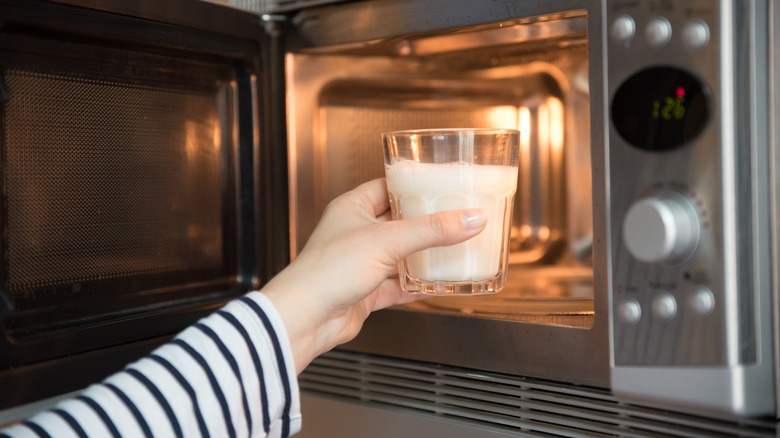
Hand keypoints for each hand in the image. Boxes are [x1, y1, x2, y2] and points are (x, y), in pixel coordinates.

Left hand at [261, 178, 487, 372]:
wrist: (305, 318)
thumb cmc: (326, 271)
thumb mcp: (387, 240)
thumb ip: (431, 230)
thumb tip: (469, 219)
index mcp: (351, 208)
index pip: (387, 187)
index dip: (413, 185)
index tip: (440, 184)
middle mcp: (354, 233)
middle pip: (398, 222)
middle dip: (425, 223)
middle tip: (454, 217)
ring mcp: (360, 264)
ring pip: (399, 256)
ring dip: (423, 256)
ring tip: (453, 249)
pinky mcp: (364, 292)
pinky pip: (397, 285)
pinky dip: (417, 285)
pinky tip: (437, 285)